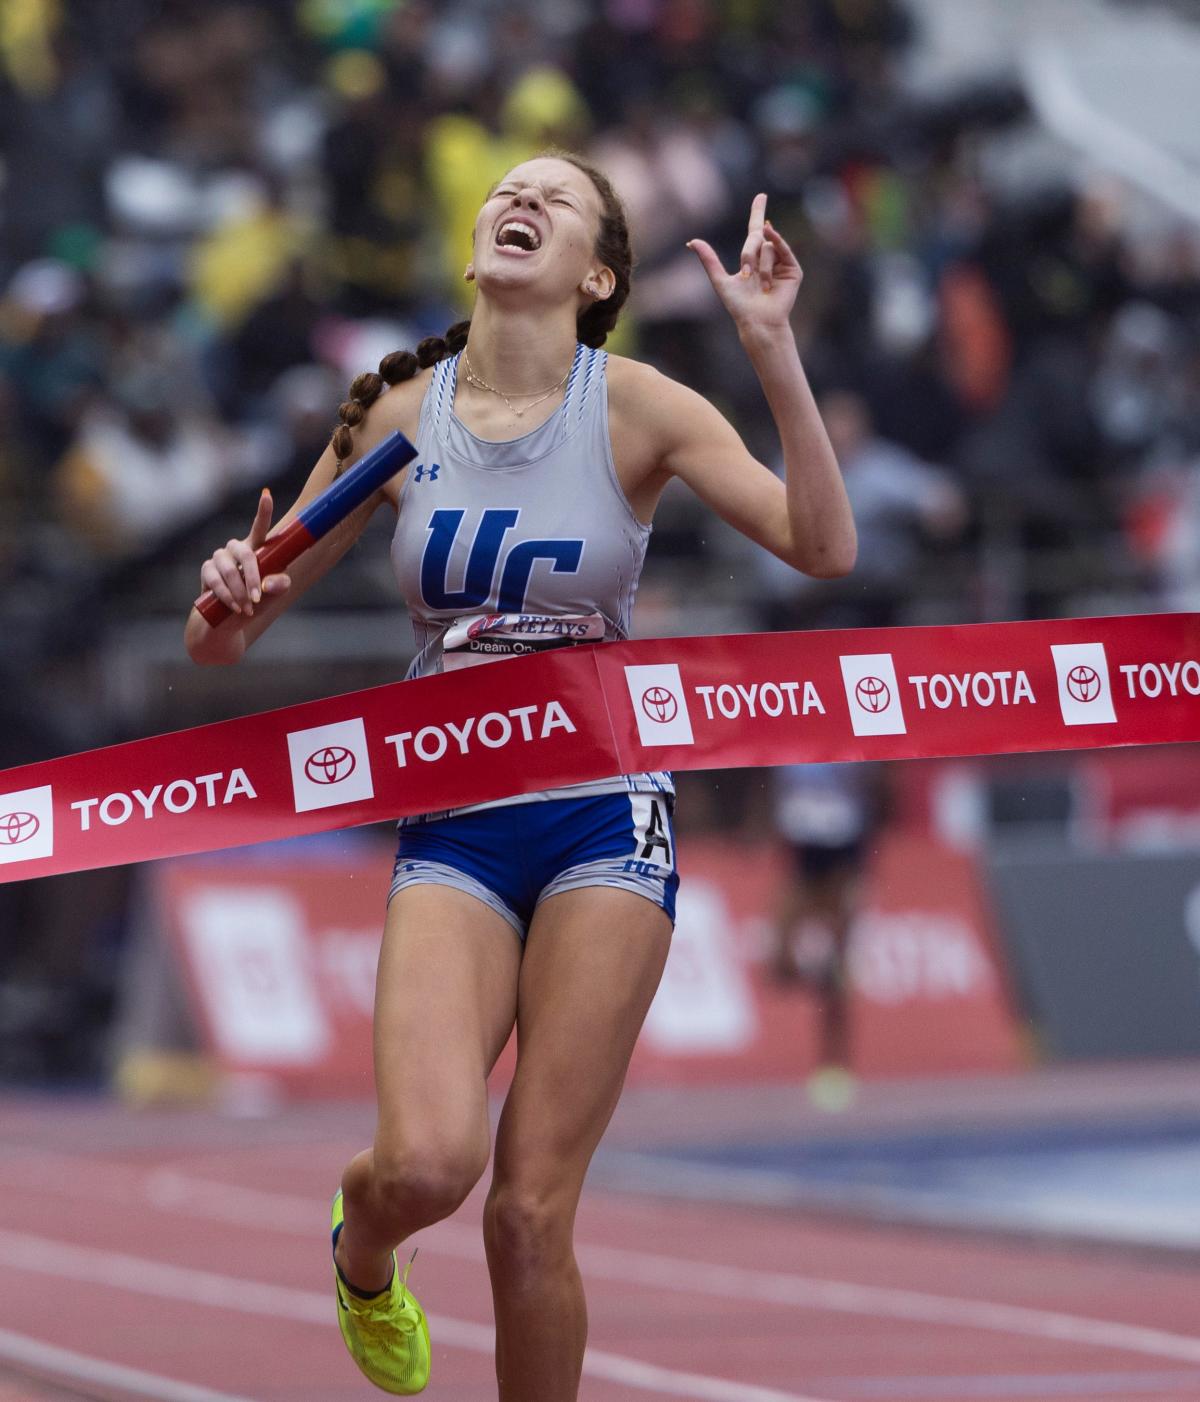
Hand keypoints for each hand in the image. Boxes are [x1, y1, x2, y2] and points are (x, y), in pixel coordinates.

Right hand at [195, 489, 290, 617]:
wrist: (227, 623)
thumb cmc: (254, 604)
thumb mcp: (273, 596)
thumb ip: (279, 586)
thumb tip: (268, 583)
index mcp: (257, 550)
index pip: (260, 528)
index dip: (263, 511)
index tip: (266, 495)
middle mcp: (237, 549)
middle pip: (246, 553)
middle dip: (253, 577)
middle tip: (257, 598)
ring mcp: (219, 558)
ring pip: (229, 570)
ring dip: (239, 591)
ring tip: (247, 609)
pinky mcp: (206, 570)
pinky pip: (214, 580)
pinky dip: (226, 596)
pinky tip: (234, 607)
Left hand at [687, 193, 801, 334]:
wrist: (757, 322)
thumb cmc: (739, 306)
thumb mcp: (719, 280)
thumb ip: (709, 260)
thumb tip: (691, 241)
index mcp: (753, 259)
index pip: (755, 230)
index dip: (758, 212)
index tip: (761, 195)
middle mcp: (768, 258)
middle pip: (756, 238)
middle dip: (748, 253)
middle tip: (746, 274)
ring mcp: (782, 263)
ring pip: (768, 246)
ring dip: (761, 266)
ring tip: (761, 285)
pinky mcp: (793, 270)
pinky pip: (783, 249)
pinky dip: (777, 245)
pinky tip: (771, 247)